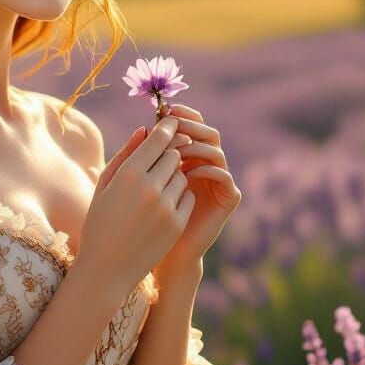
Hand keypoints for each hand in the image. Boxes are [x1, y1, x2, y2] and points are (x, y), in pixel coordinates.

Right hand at [78, 115, 196, 297]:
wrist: (107, 268)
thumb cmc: (99, 222)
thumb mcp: (104, 186)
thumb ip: (125, 155)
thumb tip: (145, 130)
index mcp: (129, 174)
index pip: (159, 138)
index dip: (167, 128)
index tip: (171, 124)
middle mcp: (150, 188)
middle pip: (175, 154)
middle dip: (169, 154)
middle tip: (159, 162)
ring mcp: (166, 207)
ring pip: (182, 176)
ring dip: (173, 177)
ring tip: (155, 190)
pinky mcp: (177, 224)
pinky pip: (188, 197)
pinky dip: (179, 197)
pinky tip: (162, 207)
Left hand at [153, 101, 242, 271]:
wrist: (161, 253)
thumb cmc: (143, 218)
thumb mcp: (137, 183)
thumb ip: (140, 157)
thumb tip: (142, 128)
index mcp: (187, 157)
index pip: (189, 126)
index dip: (179, 115)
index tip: (162, 111)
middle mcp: (205, 165)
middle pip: (207, 133)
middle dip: (190, 126)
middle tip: (174, 124)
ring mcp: (218, 181)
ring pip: (215, 151)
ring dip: (196, 147)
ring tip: (176, 150)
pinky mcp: (227, 199)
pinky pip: (223, 176)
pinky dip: (207, 170)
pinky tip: (188, 173)